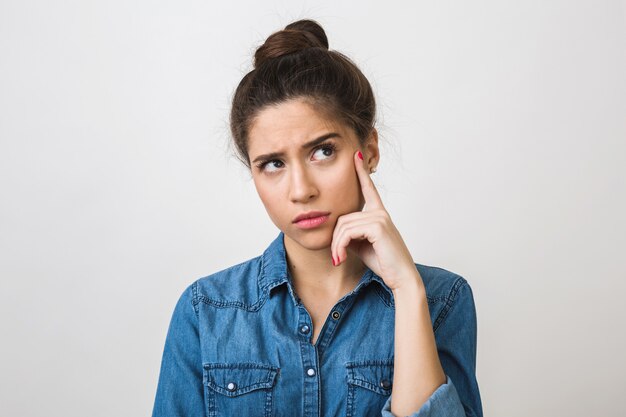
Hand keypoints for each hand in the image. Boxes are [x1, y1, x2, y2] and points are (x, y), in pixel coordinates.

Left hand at [330, 151, 419, 290]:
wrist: (401, 277)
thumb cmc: (383, 263)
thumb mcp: (361, 246)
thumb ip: (350, 233)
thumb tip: (336, 230)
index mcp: (379, 214)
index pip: (369, 189)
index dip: (361, 172)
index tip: (356, 155)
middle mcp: (381, 212)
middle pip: (343, 217)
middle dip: (335, 238)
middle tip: (335, 256)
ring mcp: (380, 217)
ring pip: (343, 225)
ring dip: (336, 245)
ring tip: (338, 259)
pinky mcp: (378, 226)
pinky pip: (348, 231)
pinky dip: (340, 246)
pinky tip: (341, 257)